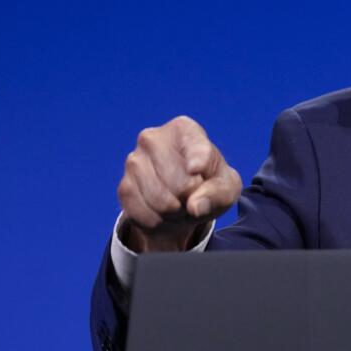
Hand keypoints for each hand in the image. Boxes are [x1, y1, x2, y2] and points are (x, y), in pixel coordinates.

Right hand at [116, 115, 241, 251]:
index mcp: (184, 129)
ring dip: (175, 213)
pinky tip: (164, 213)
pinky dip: (158, 221)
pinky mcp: (124, 187)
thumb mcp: (226, 188)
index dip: (197, 163)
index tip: (197, 171)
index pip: (194, 147)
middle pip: (179, 183)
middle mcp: (153, 139)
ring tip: (181, 205)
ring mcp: (134, 162)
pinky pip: (143, 213)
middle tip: (194, 197)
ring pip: (159, 201)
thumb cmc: (210, 185)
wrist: (184, 201)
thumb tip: (195, 206)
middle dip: (191, 199)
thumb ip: (217, 193)